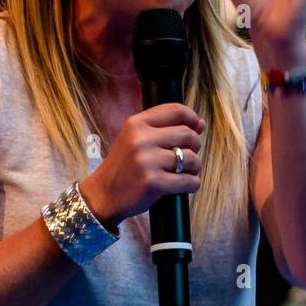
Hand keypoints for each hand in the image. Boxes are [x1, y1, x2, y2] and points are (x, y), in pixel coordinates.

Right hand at [79, 104, 204, 227]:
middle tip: (187, 157)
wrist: (103, 194)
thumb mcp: (137, 140)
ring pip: (191, 159)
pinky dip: (192, 184)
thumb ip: (166, 129)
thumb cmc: (125, 166)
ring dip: (195, 167)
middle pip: (187, 134)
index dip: (192, 118)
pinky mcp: (153, 182)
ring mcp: (147, 161)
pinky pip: (189, 181)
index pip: (176, 110)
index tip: (196, 128)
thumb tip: (201, 123)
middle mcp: (141, 139)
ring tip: (185, 172)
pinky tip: (184, 184)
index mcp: (137, 123)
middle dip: (194, 146)